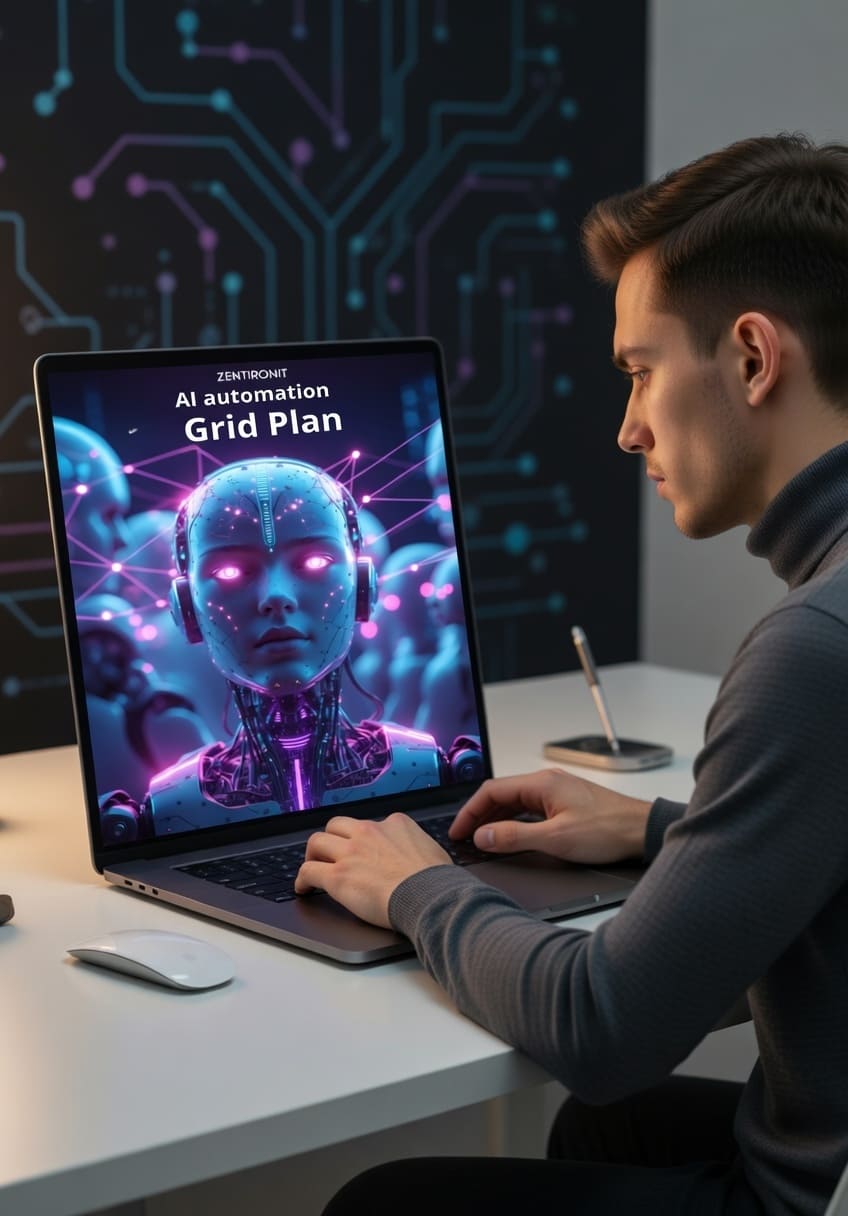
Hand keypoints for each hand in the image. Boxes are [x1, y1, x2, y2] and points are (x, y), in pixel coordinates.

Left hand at [295, 813, 452, 928]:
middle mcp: (369, 831)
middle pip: (337, 825)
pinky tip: (304, 888)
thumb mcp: (431, 849)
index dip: (360, 838)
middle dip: (332, 838)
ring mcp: (351, 852)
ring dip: (313, 854)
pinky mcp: (338, 875)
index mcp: (394, 824)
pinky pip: (308, 870)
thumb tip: (417, 855)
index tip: (358, 848)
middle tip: (330, 853)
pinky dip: (302, 879)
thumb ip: (416, 846)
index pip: (368, 823)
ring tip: (313, 866)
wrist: (430, 897)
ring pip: (317, 841)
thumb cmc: (437, 882)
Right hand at [449, 768, 651, 864]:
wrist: (643, 830)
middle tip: (465, 836)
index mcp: (542, 783)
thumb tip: (484, 836)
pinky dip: (514, 819)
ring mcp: (558, 791)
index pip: (492, 791)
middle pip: (502, 793)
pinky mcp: (567, 802)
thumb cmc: (608, 830)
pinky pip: (530, 807)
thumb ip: (515, 837)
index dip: (470, 812)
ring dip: (496, 817)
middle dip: (479, 815)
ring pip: (516, 800)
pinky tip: (512, 834)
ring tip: (483, 838)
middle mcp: (548, 782)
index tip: (459, 831)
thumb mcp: (556, 839)